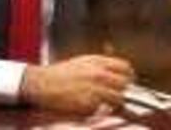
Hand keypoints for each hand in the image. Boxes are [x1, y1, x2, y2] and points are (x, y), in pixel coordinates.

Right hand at [19, 54, 134, 112]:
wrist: (43, 84)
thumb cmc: (60, 74)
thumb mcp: (82, 62)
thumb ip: (100, 65)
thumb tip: (115, 72)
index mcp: (97, 61)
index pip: (125, 67)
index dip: (127, 76)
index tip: (125, 81)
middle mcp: (99, 74)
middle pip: (125, 83)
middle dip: (122, 89)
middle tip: (114, 93)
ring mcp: (96, 89)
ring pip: (118, 98)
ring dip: (114, 102)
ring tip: (104, 103)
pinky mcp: (90, 103)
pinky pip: (104, 109)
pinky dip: (101, 109)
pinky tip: (91, 105)